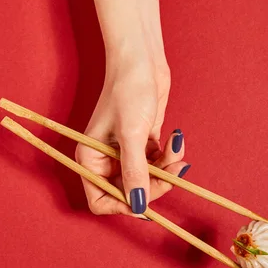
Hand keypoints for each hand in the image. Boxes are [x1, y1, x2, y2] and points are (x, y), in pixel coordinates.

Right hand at [75, 61, 189, 216]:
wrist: (142, 61)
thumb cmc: (129, 91)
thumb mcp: (132, 136)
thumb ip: (134, 173)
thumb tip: (138, 207)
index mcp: (90, 159)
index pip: (101, 200)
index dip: (123, 205)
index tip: (146, 199)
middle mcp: (105, 159)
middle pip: (130, 192)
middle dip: (153, 185)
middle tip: (172, 172)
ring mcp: (125, 152)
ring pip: (148, 179)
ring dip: (166, 169)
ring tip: (176, 149)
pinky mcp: (143, 143)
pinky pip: (158, 163)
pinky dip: (169, 157)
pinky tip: (175, 140)